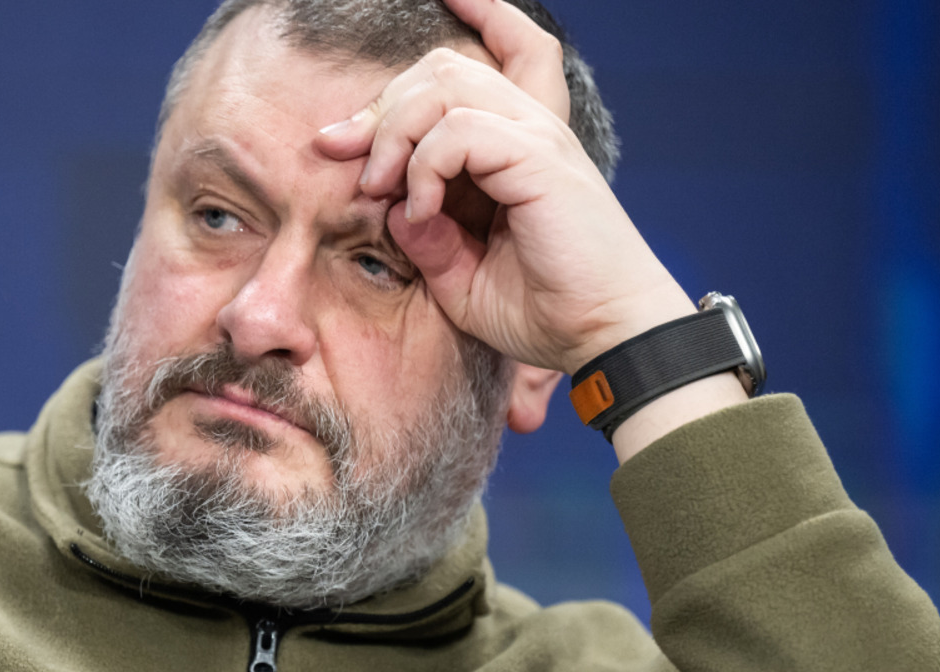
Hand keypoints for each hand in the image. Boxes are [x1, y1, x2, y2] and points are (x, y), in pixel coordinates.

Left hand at [315, 0, 693, 374]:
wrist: (604, 335)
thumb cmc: (547, 310)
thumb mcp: (461, 278)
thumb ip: (426, 240)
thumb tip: (386, 209)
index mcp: (509, 148)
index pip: (450, 75)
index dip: (388, 93)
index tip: (335, 141)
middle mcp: (525, 130)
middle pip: (439, 69)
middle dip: (379, 106)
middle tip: (344, 157)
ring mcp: (535, 139)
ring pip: (444, 84)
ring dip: (395, 132)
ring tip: (380, 187)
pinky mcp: (539, 160)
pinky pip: (461, 130)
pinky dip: (425, 165)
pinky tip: (419, 211)